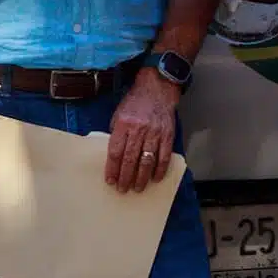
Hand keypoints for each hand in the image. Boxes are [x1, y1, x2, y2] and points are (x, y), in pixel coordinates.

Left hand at [104, 70, 179, 191]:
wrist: (157, 88)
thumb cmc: (135, 102)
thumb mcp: (119, 114)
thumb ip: (117, 133)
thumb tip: (114, 155)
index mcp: (123, 124)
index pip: (115, 151)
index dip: (112, 169)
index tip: (110, 181)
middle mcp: (139, 129)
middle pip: (130, 159)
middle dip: (125, 177)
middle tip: (123, 189)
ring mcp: (155, 133)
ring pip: (147, 160)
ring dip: (141, 177)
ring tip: (138, 188)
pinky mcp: (168, 135)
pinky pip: (164, 156)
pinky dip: (160, 169)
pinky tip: (155, 178)